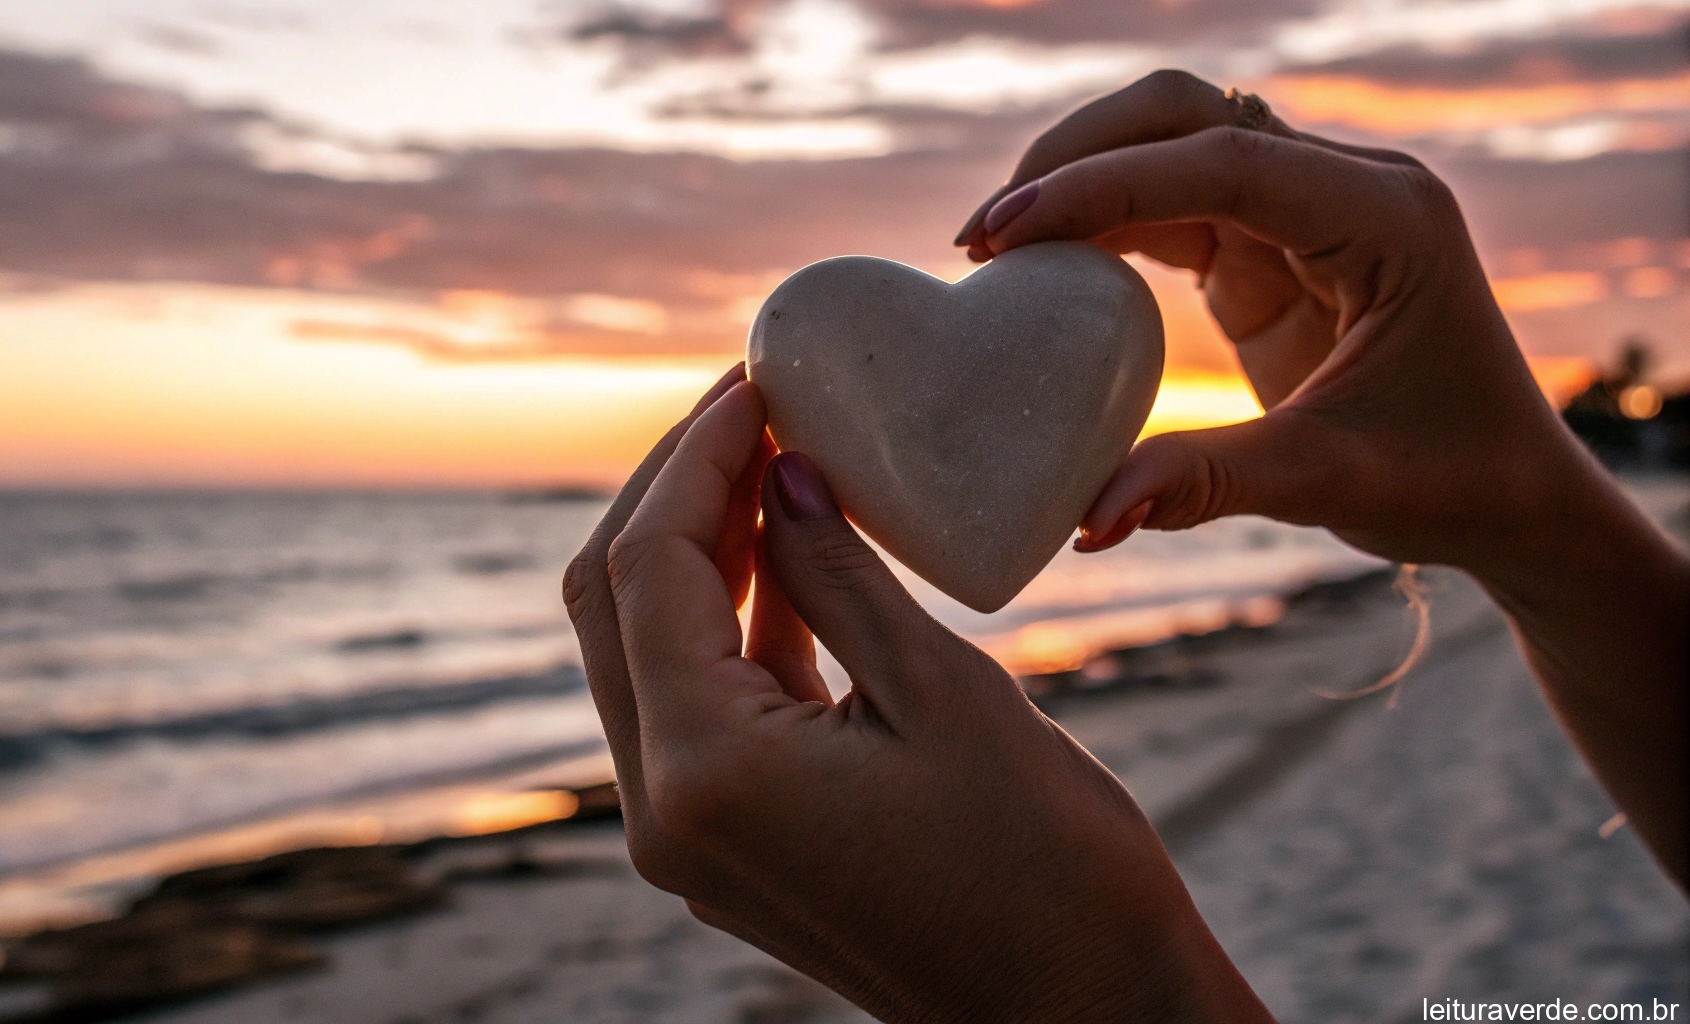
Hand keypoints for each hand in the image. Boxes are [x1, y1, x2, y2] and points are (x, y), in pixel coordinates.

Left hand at [563, 364, 1272, 1022]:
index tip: (754, 380)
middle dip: (675, 492)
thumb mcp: (943, 691)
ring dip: (697, 554)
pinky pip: (697, 711)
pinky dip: (730, 627)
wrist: (1086, 1011)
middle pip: (613, 605)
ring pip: (645, 655)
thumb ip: (838, 573)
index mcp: (706, 774)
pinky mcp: (727, 849)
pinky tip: (788, 557)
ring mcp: (688, 841)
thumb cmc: (1046, 866)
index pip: (650, 566)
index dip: (696, 456)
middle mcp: (665, 815)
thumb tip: (783, 472)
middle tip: (748, 409)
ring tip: (771, 462)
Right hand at [957, 70, 1687, 883]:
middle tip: (986, 236)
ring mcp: (1309, 208)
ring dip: (1083, 175)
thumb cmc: (1450, 479)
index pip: (1225, 162)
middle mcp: (1349, 187)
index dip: (1105, 186)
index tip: (1005, 231)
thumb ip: (1208, 484)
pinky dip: (1106, 218)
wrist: (1509, 491)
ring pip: (1174, 140)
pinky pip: (1175, 202)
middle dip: (1079, 155)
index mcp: (1386, 218)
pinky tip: (1044, 264)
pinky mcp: (1274, 245)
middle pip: (1190, 113)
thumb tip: (1089, 517)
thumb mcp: (1331, 482)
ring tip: (995, 244)